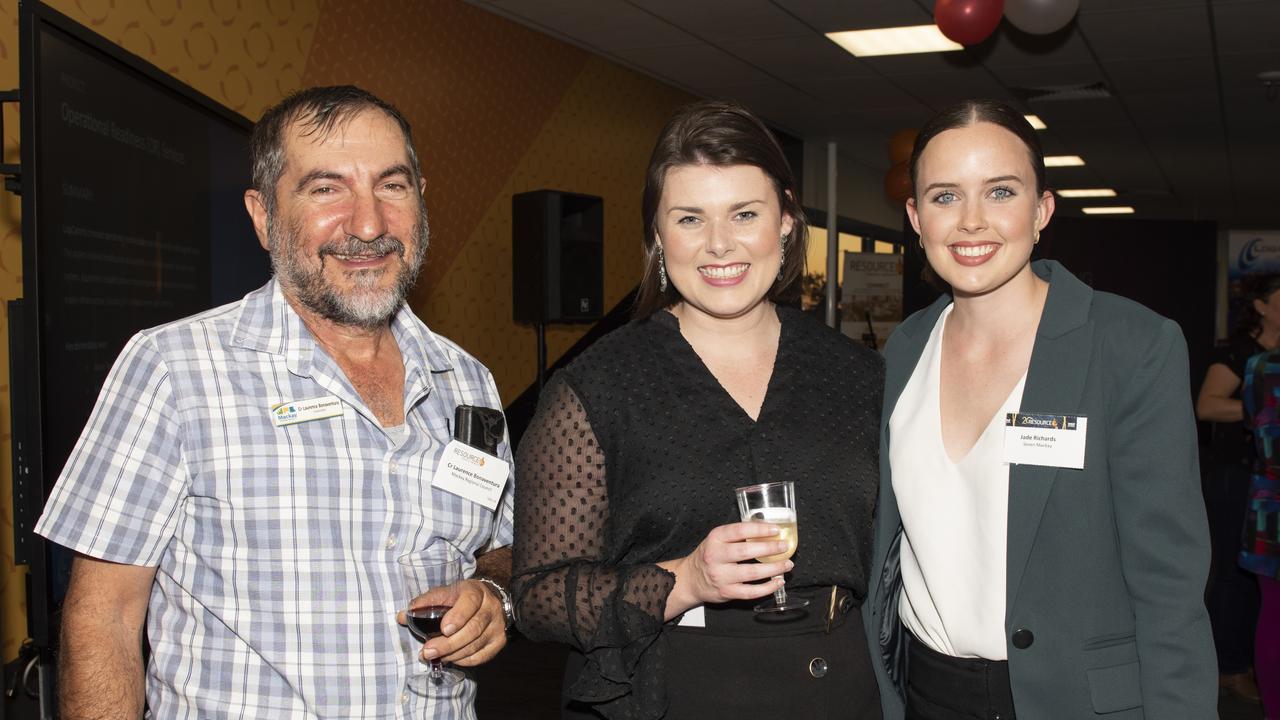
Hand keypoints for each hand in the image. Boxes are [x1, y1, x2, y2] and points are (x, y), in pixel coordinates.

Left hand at [398, 580, 507, 666]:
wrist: (489, 601)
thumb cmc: (461, 598)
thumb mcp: (445, 593)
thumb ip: (425, 603)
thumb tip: (402, 616)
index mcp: (476, 592)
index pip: (470, 603)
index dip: (458, 617)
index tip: (444, 629)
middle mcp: (490, 608)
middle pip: (472, 629)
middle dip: (448, 644)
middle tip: (428, 652)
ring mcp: (497, 626)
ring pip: (475, 645)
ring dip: (452, 654)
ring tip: (434, 657)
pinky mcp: (499, 642)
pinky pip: (481, 656)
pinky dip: (463, 660)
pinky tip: (451, 658)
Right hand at [662, 521, 793, 615]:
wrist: (691, 579)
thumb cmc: (709, 556)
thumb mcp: (717, 539)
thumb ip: (738, 534)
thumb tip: (767, 528)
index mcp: (715, 539)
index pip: (740, 530)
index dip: (760, 530)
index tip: (776, 530)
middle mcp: (716, 556)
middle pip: (747, 551)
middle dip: (770, 548)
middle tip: (784, 547)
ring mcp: (721, 576)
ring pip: (752, 573)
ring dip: (774, 569)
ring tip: (786, 564)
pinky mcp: (726, 592)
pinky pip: (751, 592)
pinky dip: (768, 587)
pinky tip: (778, 582)